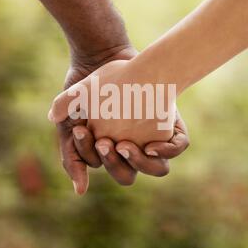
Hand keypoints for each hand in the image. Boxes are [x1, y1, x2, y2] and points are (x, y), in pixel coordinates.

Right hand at [51, 58, 186, 191]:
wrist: (106, 57)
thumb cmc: (87, 87)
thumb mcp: (72, 117)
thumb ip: (69, 148)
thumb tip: (80, 191)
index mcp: (108, 151)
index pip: (101, 165)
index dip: (89, 153)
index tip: (83, 128)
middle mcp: (130, 148)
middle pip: (127, 175)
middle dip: (114, 163)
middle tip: (105, 141)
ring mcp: (151, 138)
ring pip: (157, 168)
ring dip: (140, 162)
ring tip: (125, 145)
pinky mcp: (170, 125)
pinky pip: (177, 145)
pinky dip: (168, 149)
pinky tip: (152, 142)